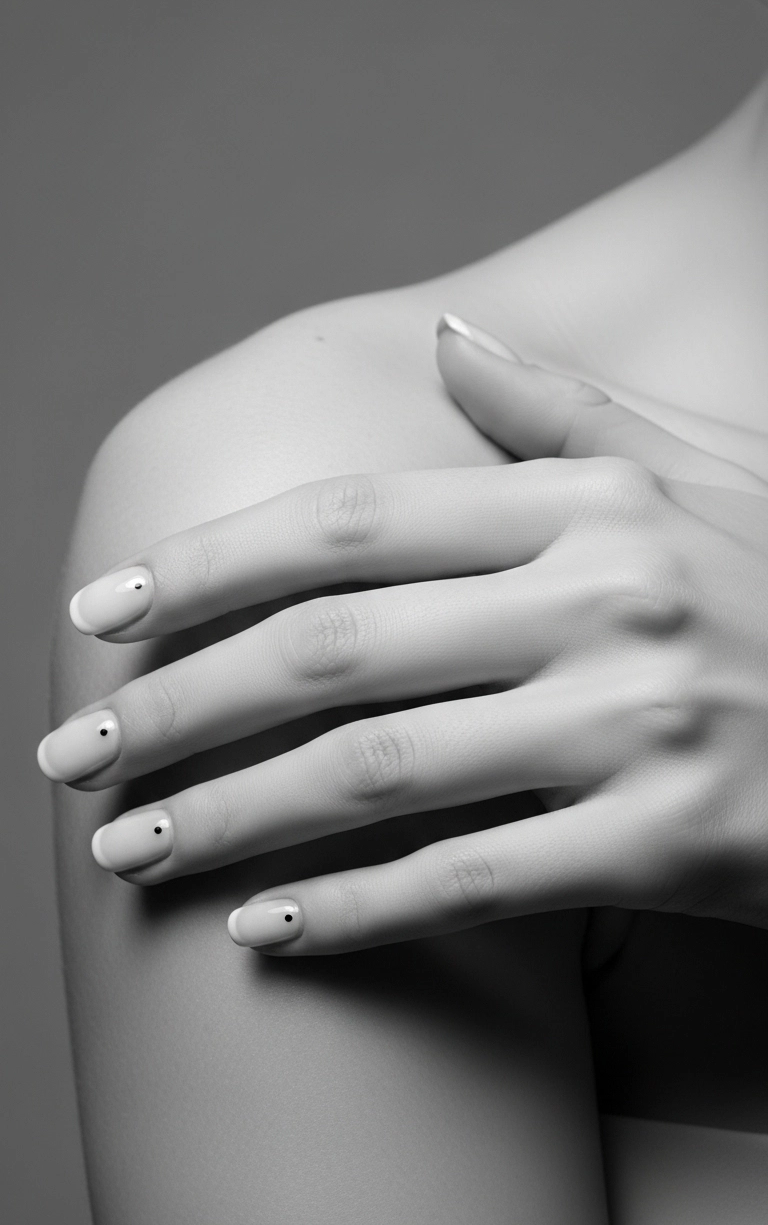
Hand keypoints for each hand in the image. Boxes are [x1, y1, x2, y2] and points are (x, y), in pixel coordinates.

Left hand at [38, 315, 767, 952]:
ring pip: (377, 772)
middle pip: (333, 649)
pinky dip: (352, 912)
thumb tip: (446, 333)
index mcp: (590, 506)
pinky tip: (261, 931)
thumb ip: (561, 409)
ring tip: (127, 850)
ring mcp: (632, 727)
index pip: (354, 521)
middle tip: (76, 749)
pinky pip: (470, 885)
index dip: (213, 561)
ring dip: (231, 817)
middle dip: (180, 705)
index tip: (108, 607)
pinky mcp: (664, 847)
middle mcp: (601, 603)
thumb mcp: (692, 475)